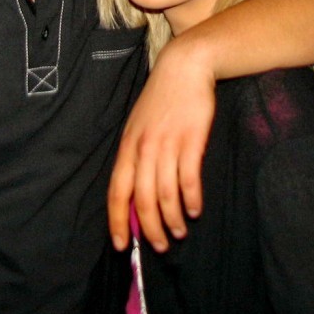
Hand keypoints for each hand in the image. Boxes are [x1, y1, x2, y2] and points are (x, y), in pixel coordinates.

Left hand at [107, 38, 214, 252]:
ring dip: (173, 219)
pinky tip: (196, 209)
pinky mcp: (191, 140)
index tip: (121, 245)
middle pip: (142, 200)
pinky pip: (189, 179)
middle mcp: (144, 148)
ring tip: (180, 231)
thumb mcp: (139, 125)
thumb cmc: (161, 99)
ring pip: (166, 194)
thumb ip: (135, 155)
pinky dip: (192, 199)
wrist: (184, 67)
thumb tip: (135, 192)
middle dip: (150, 229)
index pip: (117, 192)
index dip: (118, 221)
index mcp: (128, 147)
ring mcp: (167, 144)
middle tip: (160, 246)